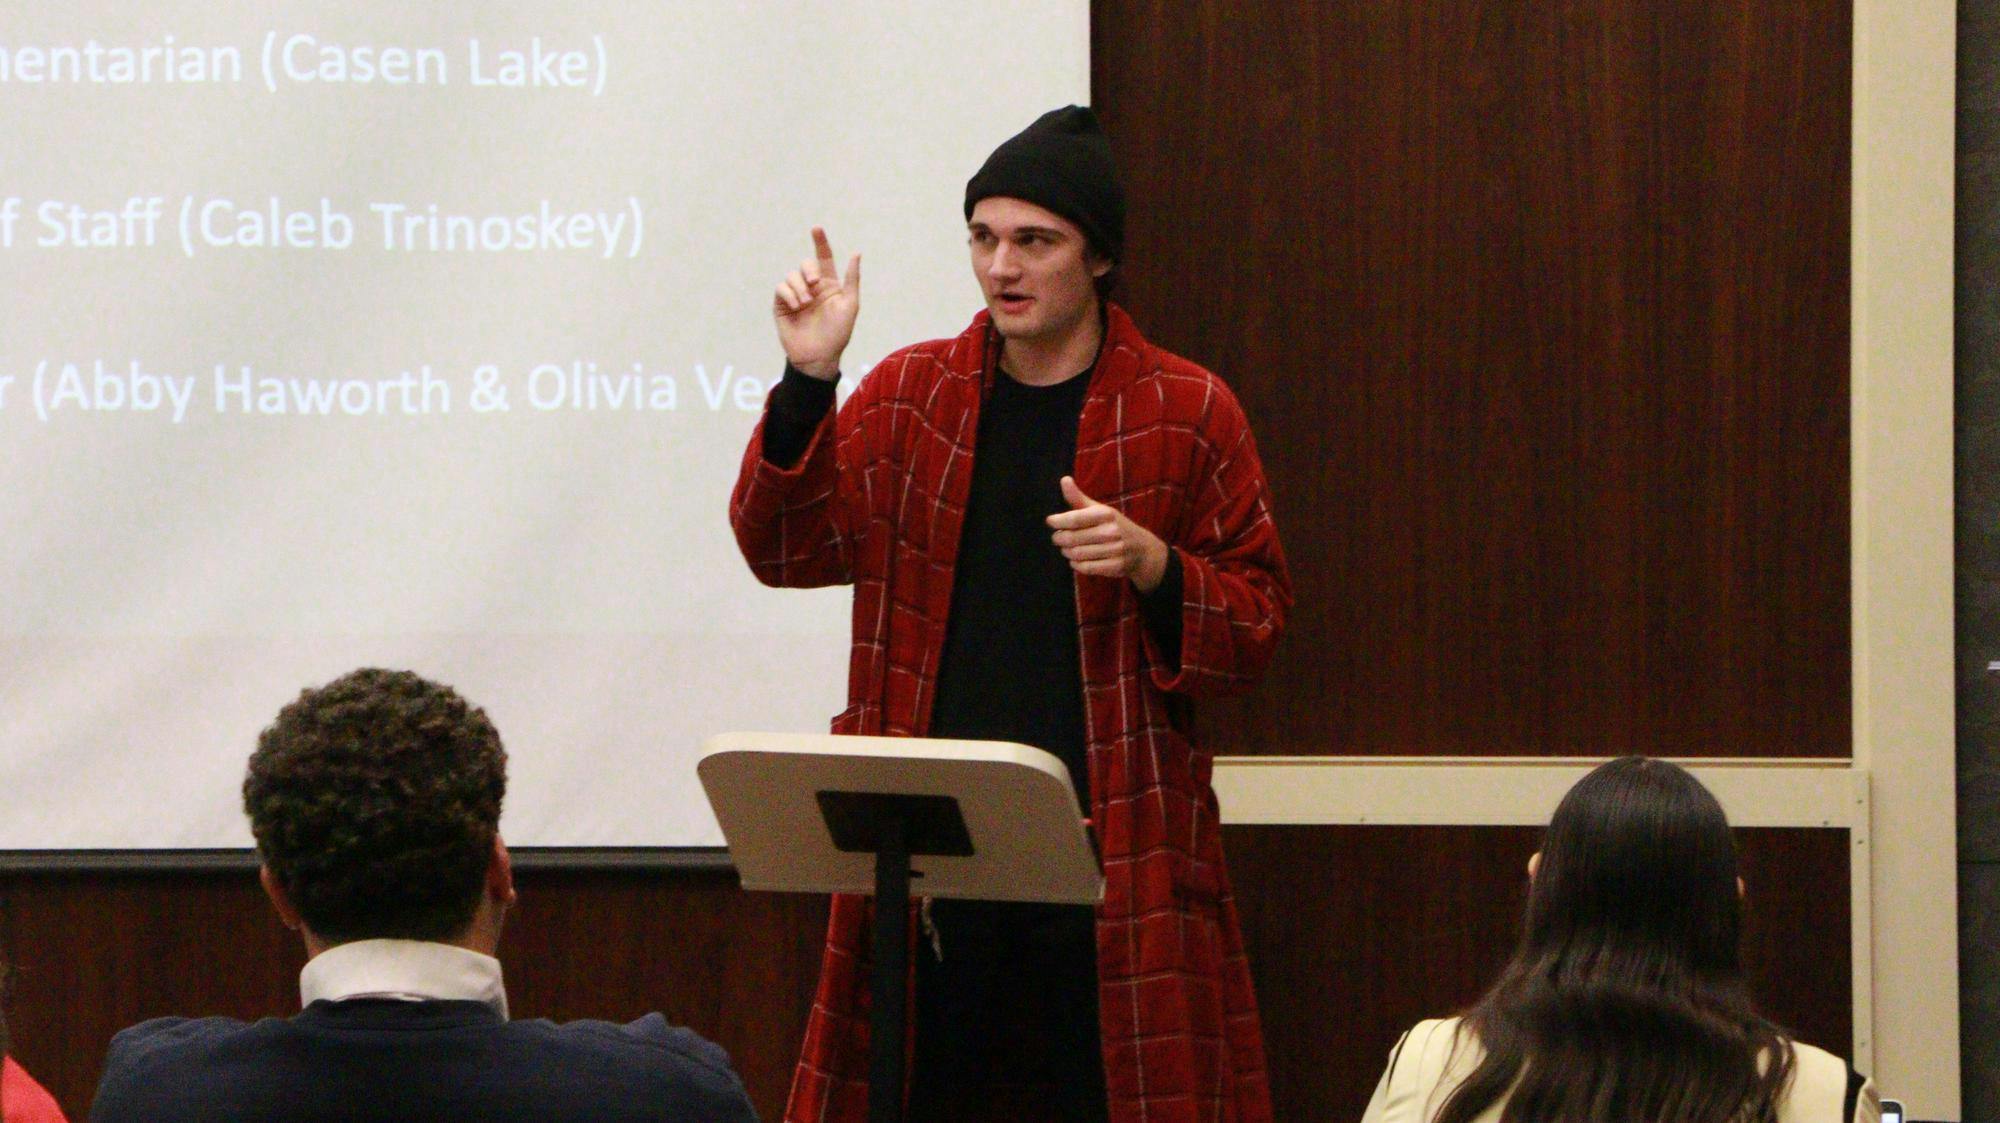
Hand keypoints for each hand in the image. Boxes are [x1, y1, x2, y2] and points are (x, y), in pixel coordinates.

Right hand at [773, 227, 860, 380]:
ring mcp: (796, 296)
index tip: (816, 228)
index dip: (820, 243)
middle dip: (809, 269)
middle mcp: (811, 288)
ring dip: (800, 286)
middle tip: (815, 283)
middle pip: (806, 264)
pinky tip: (797, 305)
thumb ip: (852, 279)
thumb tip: (856, 253)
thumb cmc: (837, 333)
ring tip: (806, 303)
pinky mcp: (782, 305)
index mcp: (829, 286)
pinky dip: (789, 294)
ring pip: (792, 275)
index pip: (824, 259)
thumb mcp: (850, 305)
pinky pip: (781, 288)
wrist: (818, 356)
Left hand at [1046, 476, 1169, 591]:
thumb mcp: (1099, 510)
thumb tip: (1064, 479)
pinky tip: (1076, 560)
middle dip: (1060, 538)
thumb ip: (1078, 498)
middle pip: (1072, 538)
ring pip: (1077, 554)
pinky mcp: (1115, 566)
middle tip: (1058, 538)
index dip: (1058, 521)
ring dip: (1067, 552)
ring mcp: (1114, 550)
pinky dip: (1076, 564)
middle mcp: (1111, 531)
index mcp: (1105, 514)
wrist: (1142, 550)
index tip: (1050, 521)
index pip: (1075, 518)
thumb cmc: (1114, 526)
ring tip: (1067, 548)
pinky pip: (1086, 567)